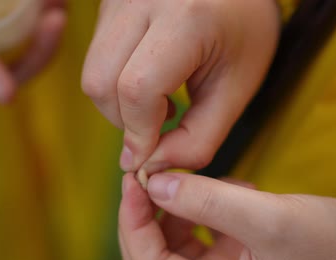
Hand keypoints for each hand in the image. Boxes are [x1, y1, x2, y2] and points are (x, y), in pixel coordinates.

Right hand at [82, 0, 279, 172]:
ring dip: (117, 103)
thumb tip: (150, 167)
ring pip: (92, 71)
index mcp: (187, 17)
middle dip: (124, 120)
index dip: (140, 133)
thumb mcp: (236, 90)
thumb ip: (198, 138)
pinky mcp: (108, 3)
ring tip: (158, 100)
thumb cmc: (243, 35)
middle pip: (101, 81)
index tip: (150, 158)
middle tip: (162, 121)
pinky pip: (96, 56)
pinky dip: (115, 82)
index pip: (138, 88)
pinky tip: (149, 77)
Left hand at [119, 173, 335, 259]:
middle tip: (149, 171)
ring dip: (176, 206)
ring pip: (175, 241)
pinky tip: (232, 188)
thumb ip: (208, 201)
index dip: (134, 223)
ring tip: (194, 175)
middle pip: (154, 257)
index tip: (136, 179)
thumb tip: (155, 182)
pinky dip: (206, 206)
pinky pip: (203, 230)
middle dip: (147, 214)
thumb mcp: (271, 220)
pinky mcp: (238, 257)